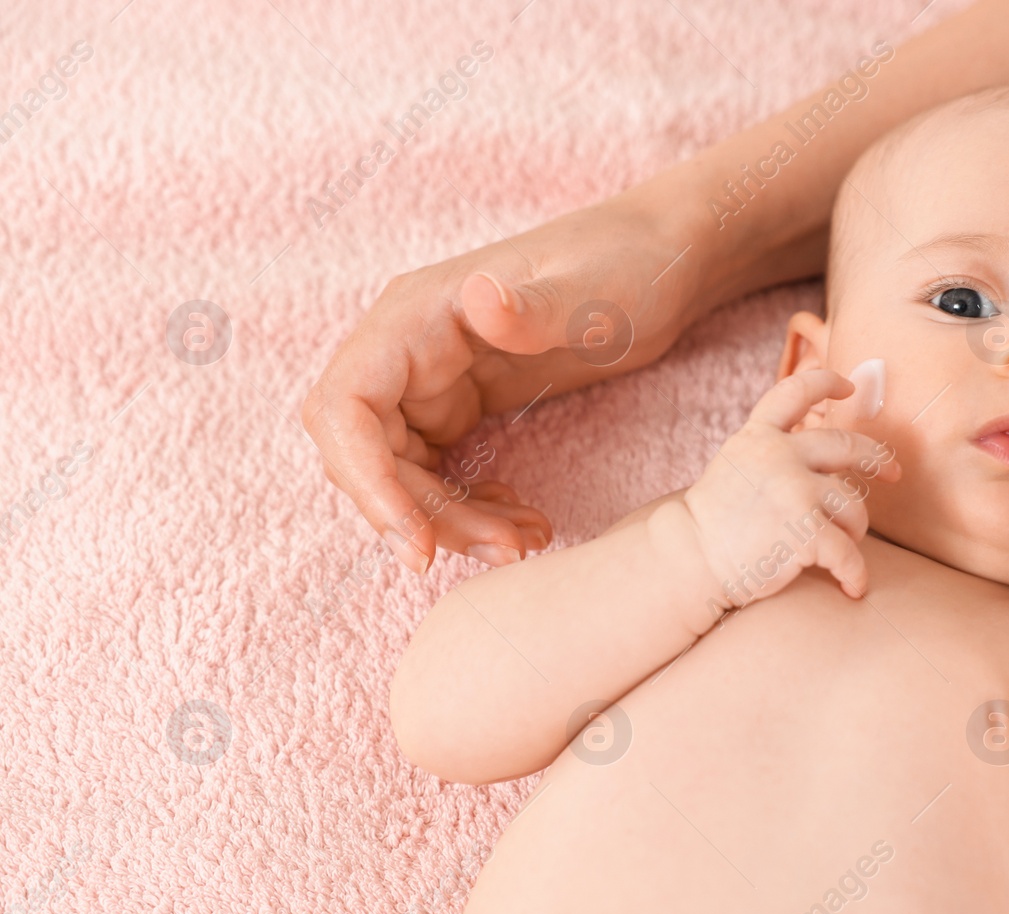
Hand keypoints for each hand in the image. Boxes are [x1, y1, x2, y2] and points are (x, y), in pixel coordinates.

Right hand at [301, 191, 708, 572]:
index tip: (417, 545)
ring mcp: (430, 380)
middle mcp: (407, 349)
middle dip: (425, 516)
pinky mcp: (460, 407)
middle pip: (368, 458)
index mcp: (416, 315)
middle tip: (507, 550)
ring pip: (401, 477)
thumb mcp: (594, 291)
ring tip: (527, 542)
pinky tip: (525, 520)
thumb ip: (535, 305)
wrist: (661, 264)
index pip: (345, 409)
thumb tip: (479, 300)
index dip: (366, 483)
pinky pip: (436, 475)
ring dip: (451, 522)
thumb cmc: (627, 265)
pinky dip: (470, 510)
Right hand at [665, 369, 898, 609]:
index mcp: (758, 437)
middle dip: (877, 459)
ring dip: (854, 528)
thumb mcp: (736, 467)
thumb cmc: (715, 523)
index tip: (848, 387)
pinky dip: (854, 573)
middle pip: (847, 445)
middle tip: (893, 472)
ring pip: (853, 504)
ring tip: (843, 544)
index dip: (826, 382)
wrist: (690, 560)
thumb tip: (823, 449)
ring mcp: (794, 491)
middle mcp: (778, 456)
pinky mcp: (804, 532)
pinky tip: (852, 586)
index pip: (796, 391)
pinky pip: (848, 553)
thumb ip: (771, 452)